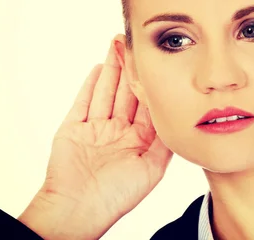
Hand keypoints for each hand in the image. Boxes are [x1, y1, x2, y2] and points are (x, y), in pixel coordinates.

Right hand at [19, 39, 172, 238]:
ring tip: (118, 45)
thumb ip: (165, 142)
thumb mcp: (152, 169)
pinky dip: (91, 84)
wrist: (77, 210)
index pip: (147, 104)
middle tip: (135, 43)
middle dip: (131, 68)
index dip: (151, 83)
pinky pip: (83, 102)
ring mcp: (95, 129)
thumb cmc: (116, 196)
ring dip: (113, 69)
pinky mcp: (73, 129)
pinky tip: (100, 68)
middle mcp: (118, 131)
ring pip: (106, 91)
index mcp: (137, 140)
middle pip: (126, 92)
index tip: (158, 61)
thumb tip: (180, 118)